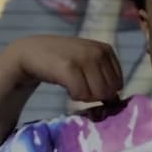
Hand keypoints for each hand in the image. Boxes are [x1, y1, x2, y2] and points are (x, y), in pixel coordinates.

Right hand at [2, 35, 123, 102]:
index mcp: (106, 50)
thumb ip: (104, 78)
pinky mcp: (69, 68)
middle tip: (79, 85)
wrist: (32, 52)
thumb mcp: (88, 64)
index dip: (103, 90)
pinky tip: (65, 85)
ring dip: (83, 96)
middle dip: (94, 95)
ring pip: (97, 95)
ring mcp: (84, 58)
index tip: (88, 83)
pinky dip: (73, 96)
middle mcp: (98, 52)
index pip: (118, 84)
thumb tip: (116, 101)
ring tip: (72, 84)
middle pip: (108, 91)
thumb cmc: (63, 62)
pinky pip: (81, 95)